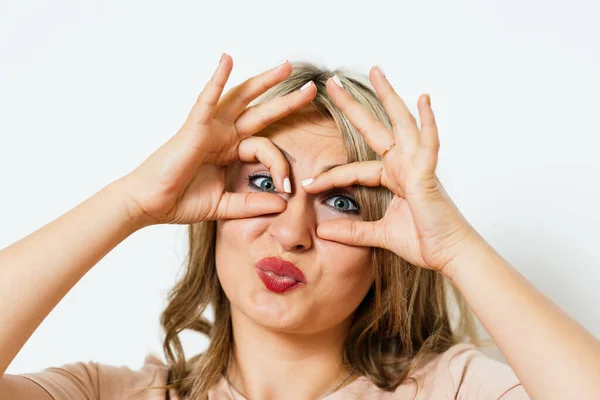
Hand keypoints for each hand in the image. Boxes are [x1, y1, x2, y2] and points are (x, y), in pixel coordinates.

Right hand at [117, 54, 316, 226]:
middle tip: (311, 90)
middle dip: (286, 101)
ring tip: (284, 67)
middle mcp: (223, 136)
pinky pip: (207, 100)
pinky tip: (227, 59)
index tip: (287, 188)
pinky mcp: (194, 129)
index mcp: (231, 152)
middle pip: (261, 113)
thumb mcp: (226, 205)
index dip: (280, 165)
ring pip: (241, 99)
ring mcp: (210, 129)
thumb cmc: (181, 202)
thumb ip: (252, 204)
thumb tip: (282, 204)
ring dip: (263, 82)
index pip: (266, 147)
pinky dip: (217, 80)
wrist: (151, 205)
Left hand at [301, 68, 475, 275]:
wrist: (450, 255)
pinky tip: (423, 100)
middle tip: (334, 83)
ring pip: (402, 124)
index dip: (330, 177)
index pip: (355, 169)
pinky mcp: (429, 175)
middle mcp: (405, 165)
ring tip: (377, 72)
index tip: (308, 185)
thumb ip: (352, 231)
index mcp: (393, 178)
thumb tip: (323, 232)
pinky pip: (429, 145)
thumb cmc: (424, 242)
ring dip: (390, 97)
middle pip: (376, 129)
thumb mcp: (378, 235)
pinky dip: (427, 122)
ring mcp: (418, 166)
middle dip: (353, 106)